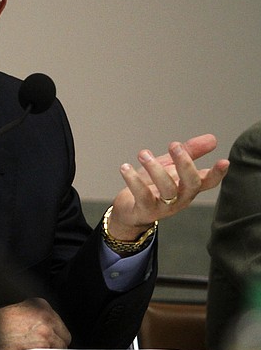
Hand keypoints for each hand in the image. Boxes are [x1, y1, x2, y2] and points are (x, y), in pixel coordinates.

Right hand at [0, 298, 70, 349]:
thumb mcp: (18, 310)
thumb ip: (35, 316)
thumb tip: (48, 328)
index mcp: (40, 304)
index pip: (59, 323)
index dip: (53, 333)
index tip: (45, 338)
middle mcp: (45, 316)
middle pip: (64, 336)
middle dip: (54, 343)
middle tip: (38, 348)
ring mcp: (45, 332)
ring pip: (60, 349)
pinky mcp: (41, 347)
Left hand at [108, 134, 229, 238]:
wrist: (129, 211)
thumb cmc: (151, 186)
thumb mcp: (169, 166)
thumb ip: (189, 152)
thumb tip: (212, 138)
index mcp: (188, 187)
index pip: (208, 181)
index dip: (218, 173)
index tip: (224, 161)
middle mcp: (180, 198)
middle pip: (191, 183)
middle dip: (184, 163)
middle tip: (174, 145)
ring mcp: (164, 206)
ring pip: (167, 189)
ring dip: (155, 168)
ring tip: (143, 154)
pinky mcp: (145, 210)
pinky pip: (142, 195)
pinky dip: (133, 180)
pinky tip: (125, 167)